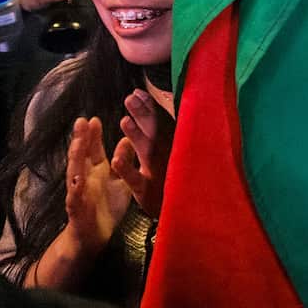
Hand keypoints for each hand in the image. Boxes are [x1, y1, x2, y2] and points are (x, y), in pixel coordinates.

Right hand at [64, 117, 131, 256]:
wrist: (95, 236)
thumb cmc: (108, 206)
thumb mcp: (120, 181)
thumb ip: (123, 161)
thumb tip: (127, 139)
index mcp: (97, 171)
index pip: (93, 149)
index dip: (93, 135)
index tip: (94, 119)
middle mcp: (85, 178)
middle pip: (81, 155)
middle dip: (81, 139)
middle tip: (82, 121)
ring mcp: (79, 192)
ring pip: (75, 172)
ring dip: (75, 158)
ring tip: (77, 142)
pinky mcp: (77, 209)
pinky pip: (76, 197)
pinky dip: (76, 188)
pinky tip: (77, 179)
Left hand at [111, 90, 174, 216]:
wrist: (190, 215)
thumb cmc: (180, 182)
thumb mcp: (177, 156)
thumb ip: (169, 135)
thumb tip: (163, 110)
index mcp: (173, 147)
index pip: (162, 123)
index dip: (150, 107)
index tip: (139, 92)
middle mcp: (169, 157)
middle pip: (155, 132)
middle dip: (143, 114)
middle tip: (130, 98)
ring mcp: (160, 174)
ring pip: (147, 152)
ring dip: (137, 136)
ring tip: (124, 120)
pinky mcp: (149, 193)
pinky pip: (137, 179)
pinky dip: (128, 169)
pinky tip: (117, 158)